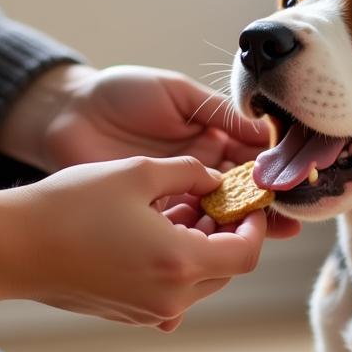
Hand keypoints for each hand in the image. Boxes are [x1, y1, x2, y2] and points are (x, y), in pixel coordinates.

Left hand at [0, 63, 297, 238]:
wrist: (66, 113)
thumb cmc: (121, 93)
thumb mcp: (176, 93)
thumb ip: (218, 111)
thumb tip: (265, 130)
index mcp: (211, 143)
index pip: (250, 166)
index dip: (269, 180)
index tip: (285, 192)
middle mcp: (198, 175)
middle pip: (236, 202)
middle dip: (256, 216)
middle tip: (277, 229)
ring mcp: (173, 201)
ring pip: (209, 225)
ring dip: (224, 234)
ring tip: (243, 240)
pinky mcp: (147, 220)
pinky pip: (175, 238)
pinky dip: (187, 249)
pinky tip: (201, 257)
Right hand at [0, 156, 266, 330]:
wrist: (10, 247)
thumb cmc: (70, 205)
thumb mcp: (137, 173)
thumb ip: (189, 172)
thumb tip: (215, 178)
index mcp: (180, 264)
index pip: (246, 254)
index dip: (254, 227)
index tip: (245, 203)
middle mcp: (170, 298)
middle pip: (226, 270)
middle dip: (227, 235)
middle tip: (213, 202)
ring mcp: (147, 311)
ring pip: (199, 282)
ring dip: (200, 249)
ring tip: (179, 211)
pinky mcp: (127, 314)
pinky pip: (170, 292)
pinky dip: (175, 264)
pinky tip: (152, 232)